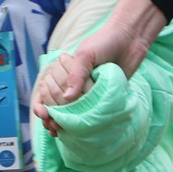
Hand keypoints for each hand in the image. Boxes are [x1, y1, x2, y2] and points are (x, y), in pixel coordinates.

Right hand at [29, 0, 168, 120]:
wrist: (131, 39)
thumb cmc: (105, 41)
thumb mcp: (86, 55)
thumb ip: (76, 75)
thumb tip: (67, 98)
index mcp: (65, 72)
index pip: (46, 91)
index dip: (42, 104)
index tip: (44, 114)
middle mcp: (75, 83)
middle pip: (56, 105)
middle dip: (52, 117)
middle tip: (53, 126)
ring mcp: (88, 92)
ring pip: (72, 112)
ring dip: (64, 124)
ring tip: (60, 132)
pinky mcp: (103, 98)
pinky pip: (90, 113)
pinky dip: (82, 123)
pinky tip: (76, 131)